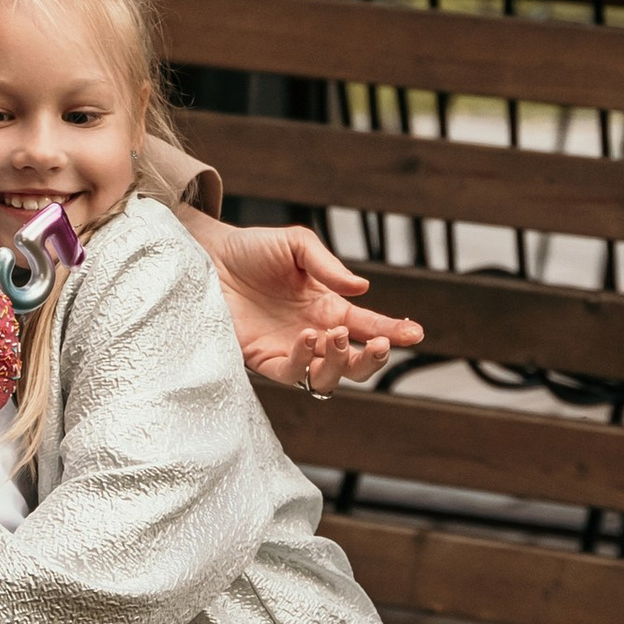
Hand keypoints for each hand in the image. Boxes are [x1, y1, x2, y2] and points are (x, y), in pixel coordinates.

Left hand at [185, 212, 423, 398]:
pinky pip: (292, 374)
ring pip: (329, 378)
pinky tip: (307, 337)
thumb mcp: (297, 245)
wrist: (208, 256)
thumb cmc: (254, 249)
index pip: (369, 326)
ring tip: (332, 335)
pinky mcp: (263, 359)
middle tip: (376, 344)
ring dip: (340, 363)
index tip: (415, 333)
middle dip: (372, 359)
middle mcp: (315, 334)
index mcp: (329, 308)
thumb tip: (362, 288)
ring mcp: (291, 350)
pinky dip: (305, 362)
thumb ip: (328, 266)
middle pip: (355, 363)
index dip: (394, 332)